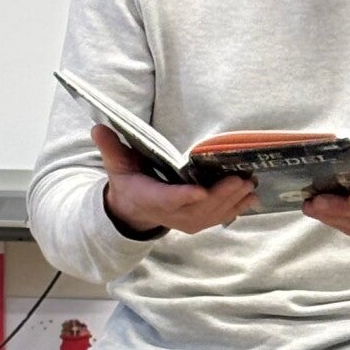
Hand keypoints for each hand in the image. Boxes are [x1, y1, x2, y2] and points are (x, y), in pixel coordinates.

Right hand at [92, 126, 253, 236]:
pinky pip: (219, 218)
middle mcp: (170, 214)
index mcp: (148, 198)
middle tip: (240, 179)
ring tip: (249, 184)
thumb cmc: (128, 182)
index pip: (166, 199)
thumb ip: (110, 148)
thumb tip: (98, 128)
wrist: (133, 210)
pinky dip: (236, 208)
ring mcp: (186, 220)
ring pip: (212, 215)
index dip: (183, 197)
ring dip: (232, 201)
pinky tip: (251, 197)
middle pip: (197, 209)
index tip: (199, 192)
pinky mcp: (198, 221)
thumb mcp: (116, 165)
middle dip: (220, 196)